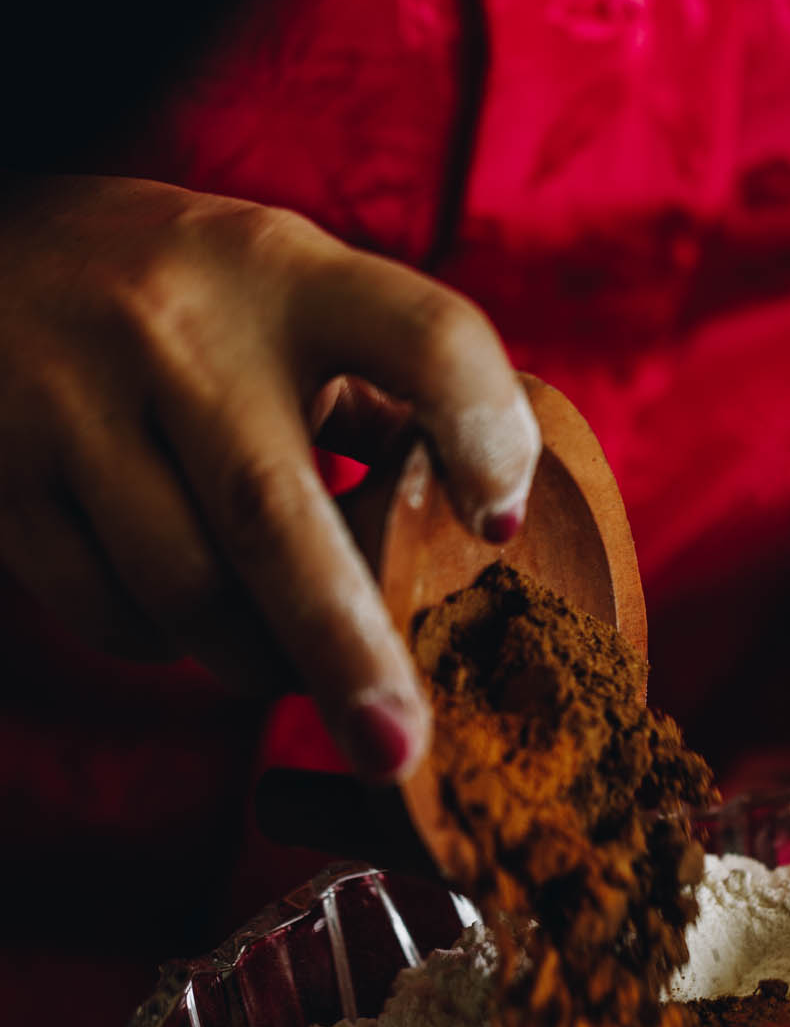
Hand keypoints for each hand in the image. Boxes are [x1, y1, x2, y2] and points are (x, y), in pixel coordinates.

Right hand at [0, 174, 540, 779]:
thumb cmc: (185, 296)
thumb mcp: (287, 295)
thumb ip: (382, 391)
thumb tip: (484, 533)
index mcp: (285, 274)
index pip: (425, 340)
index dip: (484, 434)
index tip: (502, 527)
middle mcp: (177, 329)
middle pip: (273, 516)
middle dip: (346, 651)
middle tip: (399, 751)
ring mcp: (74, 399)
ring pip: (185, 591)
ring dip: (256, 660)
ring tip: (295, 666)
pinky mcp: (3, 472)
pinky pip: (110, 611)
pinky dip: (167, 642)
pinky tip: (186, 613)